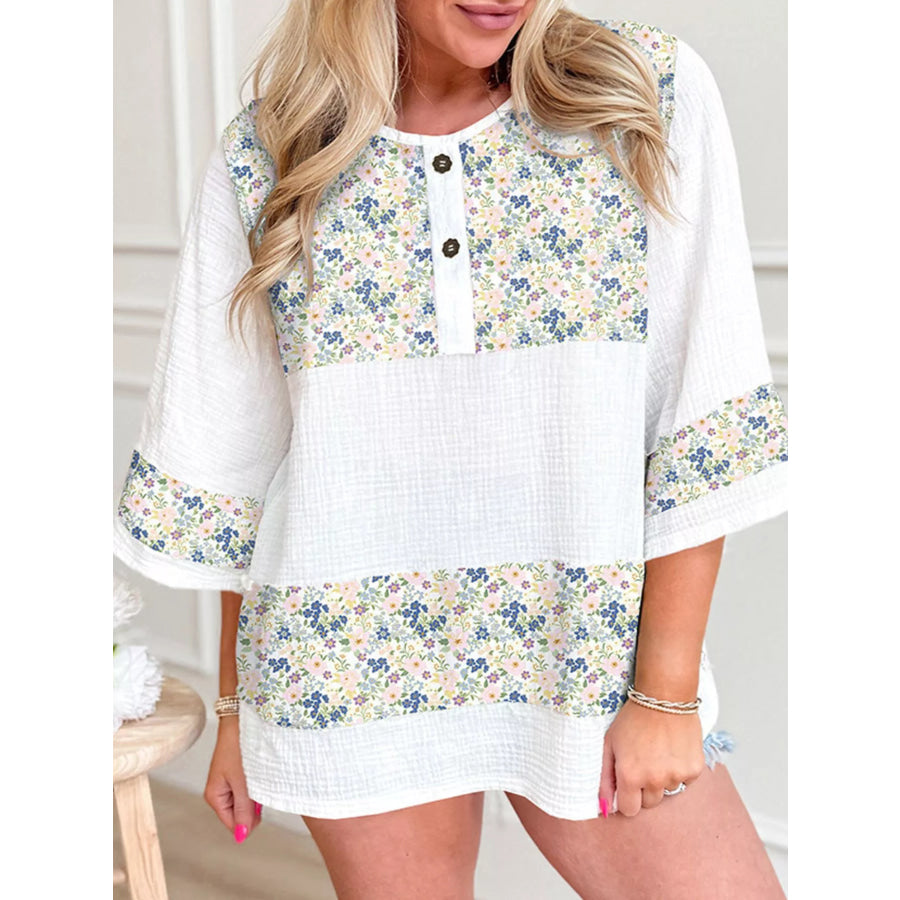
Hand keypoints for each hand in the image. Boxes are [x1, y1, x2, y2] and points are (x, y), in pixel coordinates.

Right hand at [204, 716, 261, 841]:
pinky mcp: (238, 772)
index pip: (233, 823)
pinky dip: (258, 784)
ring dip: (257, 794)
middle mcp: (219, 791)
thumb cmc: (239, 747)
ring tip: (260, 776)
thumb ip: (244, 811)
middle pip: (240, 813)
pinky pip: (249, 787)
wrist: (242, 718)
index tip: (260, 806)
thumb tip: (242, 836)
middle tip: (260, 786)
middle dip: (253, 806)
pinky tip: (262, 774)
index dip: (249, 820)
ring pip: (246, 800)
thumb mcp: (243, 782)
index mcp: (214, 796)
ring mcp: (228, 781)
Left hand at [598, 699, 705, 817]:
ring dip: (663, 778)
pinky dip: (679, 770)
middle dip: (644, 788)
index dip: (627, 798)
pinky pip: (685, 781)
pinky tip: (673, 750)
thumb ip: (605, 778)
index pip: (629, 810)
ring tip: (659, 752)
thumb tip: (604, 807)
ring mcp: (676, 776)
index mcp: (630, 776)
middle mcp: (654, 780)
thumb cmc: (634, 718)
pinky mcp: (694, 770)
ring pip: (667, 791)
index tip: (628, 785)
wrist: (664, 697)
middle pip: (649, 803)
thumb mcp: (610, 744)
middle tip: (644, 763)